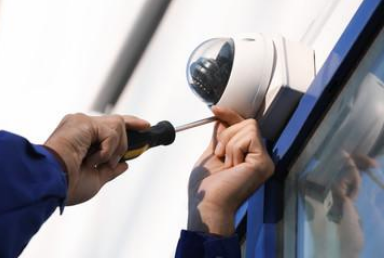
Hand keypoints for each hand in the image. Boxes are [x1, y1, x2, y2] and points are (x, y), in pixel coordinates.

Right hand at [44, 113, 148, 204]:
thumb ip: (111, 169)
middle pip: (117, 123)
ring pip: (118, 127)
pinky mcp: (84, 122)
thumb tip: (124, 164)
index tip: (146, 126)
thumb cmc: (69, 186)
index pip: (110, 126)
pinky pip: (112, 132)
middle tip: (123, 150)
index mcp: (81, 138)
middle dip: (127, 136)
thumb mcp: (96, 179)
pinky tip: (91, 159)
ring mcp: (82, 122)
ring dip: (114, 150)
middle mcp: (81, 126)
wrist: (54, 185)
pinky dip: (107, 150)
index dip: (130, 124)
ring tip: (95, 163)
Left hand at [188, 106, 273, 235]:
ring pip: (248, 127)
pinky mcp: (263, 162)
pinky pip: (249, 137)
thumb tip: (221, 120)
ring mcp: (264, 160)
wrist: (209, 204)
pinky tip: (233, 166)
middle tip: (220, 154)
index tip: (215, 109)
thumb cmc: (208, 187)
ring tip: (227, 163)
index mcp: (248, 156)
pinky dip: (235, 148)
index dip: (230, 115)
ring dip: (229, 144)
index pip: (244, 126)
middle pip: (247, 122)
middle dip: (227, 134)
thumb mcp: (212, 154)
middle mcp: (260, 157)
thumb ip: (219, 137)